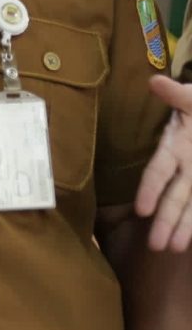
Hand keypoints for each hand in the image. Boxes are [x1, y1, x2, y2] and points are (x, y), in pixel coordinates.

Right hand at [136, 91, 191, 251]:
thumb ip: (178, 95)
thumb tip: (154, 81)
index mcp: (175, 147)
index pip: (158, 172)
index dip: (151, 190)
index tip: (142, 210)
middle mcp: (186, 169)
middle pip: (173, 199)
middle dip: (166, 222)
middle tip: (157, 246)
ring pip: (191, 208)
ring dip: (183, 228)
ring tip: (175, 249)